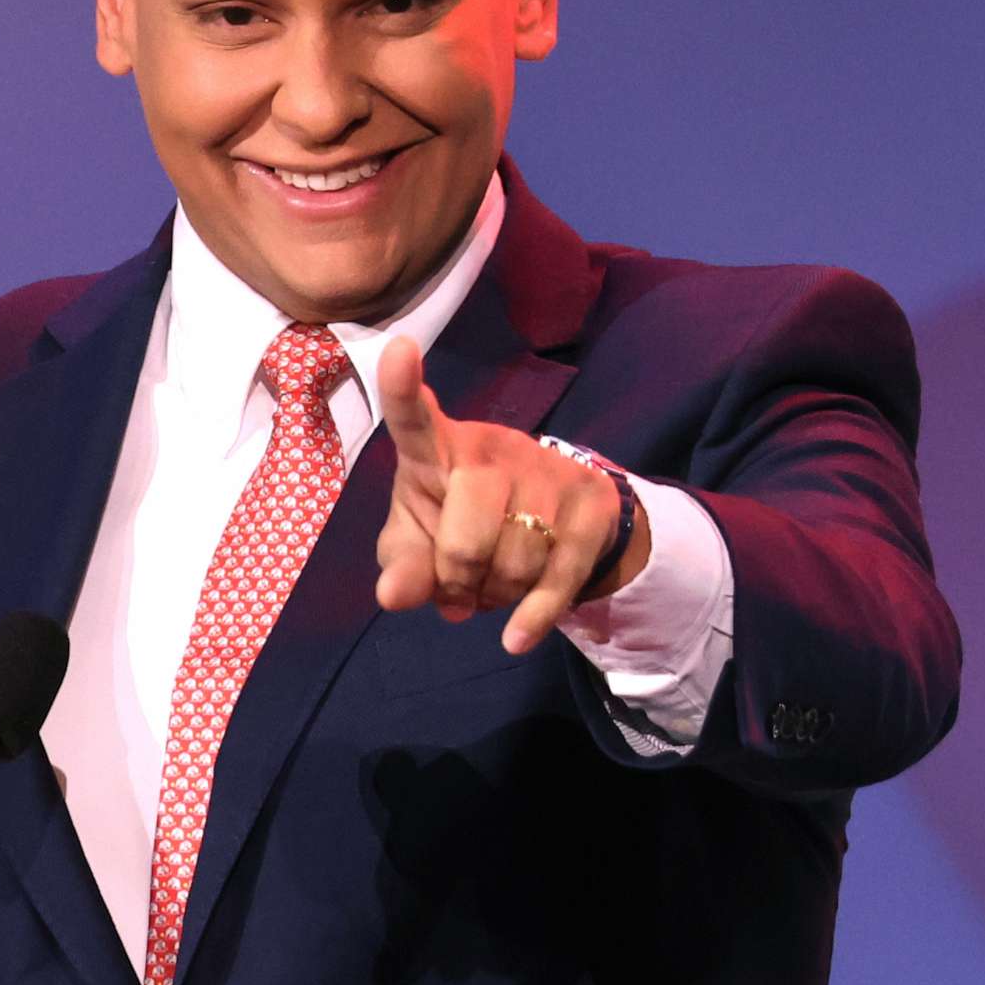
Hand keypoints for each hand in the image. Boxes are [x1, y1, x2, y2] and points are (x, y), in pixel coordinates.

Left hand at [371, 335, 648, 653]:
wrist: (556, 522)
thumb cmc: (463, 522)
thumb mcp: (420, 543)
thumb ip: (403, 566)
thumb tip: (393, 596)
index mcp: (438, 449)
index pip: (414, 418)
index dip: (402, 387)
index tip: (397, 347)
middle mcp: (492, 449)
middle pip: (466, 535)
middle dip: (457, 580)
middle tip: (458, 585)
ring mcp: (546, 472)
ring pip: (513, 563)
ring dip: (496, 596)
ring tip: (492, 586)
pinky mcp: (590, 505)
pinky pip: (557, 579)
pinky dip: (532, 617)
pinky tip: (516, 637)